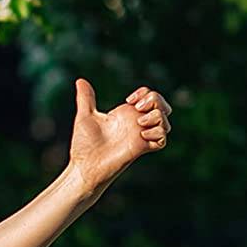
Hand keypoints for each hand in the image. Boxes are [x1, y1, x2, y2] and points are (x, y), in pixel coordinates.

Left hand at [67, 78, 172, 193]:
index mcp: (126, 114)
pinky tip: (141, 136)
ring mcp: (140, 136)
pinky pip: (162, 139)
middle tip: (138, 107)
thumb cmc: (84, 145)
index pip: (149, 96)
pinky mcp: (142, 149)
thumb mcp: (85, 116)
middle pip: (163, 106)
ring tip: (139, 122)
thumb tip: (80, 80)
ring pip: (165, 121)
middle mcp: (136, 124)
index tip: (130, 99)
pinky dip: (157, 133)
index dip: (146, 93)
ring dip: (157, 116)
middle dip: (157, 100)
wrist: (84, 166)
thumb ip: (86, 98)